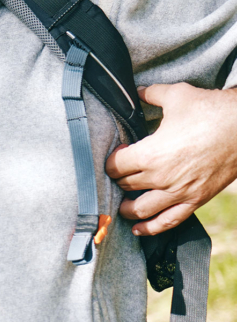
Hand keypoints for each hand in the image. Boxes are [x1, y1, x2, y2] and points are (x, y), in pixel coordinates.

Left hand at [106, 83, 236, 234]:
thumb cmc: (211, 111)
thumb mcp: (176, 95)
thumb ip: (151, 94)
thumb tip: (138, 91)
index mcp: (150, 154)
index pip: (115, 166)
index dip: (111, 160)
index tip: (117, 154)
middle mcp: (160, 177)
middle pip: (125, 185)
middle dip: (118, 180)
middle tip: (119, 173)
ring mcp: (179, 192)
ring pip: (140, 208)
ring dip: (126, 208)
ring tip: (119, 205)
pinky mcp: (195, 200)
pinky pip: (168, 221)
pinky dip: (151, 228)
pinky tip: (138, 230)